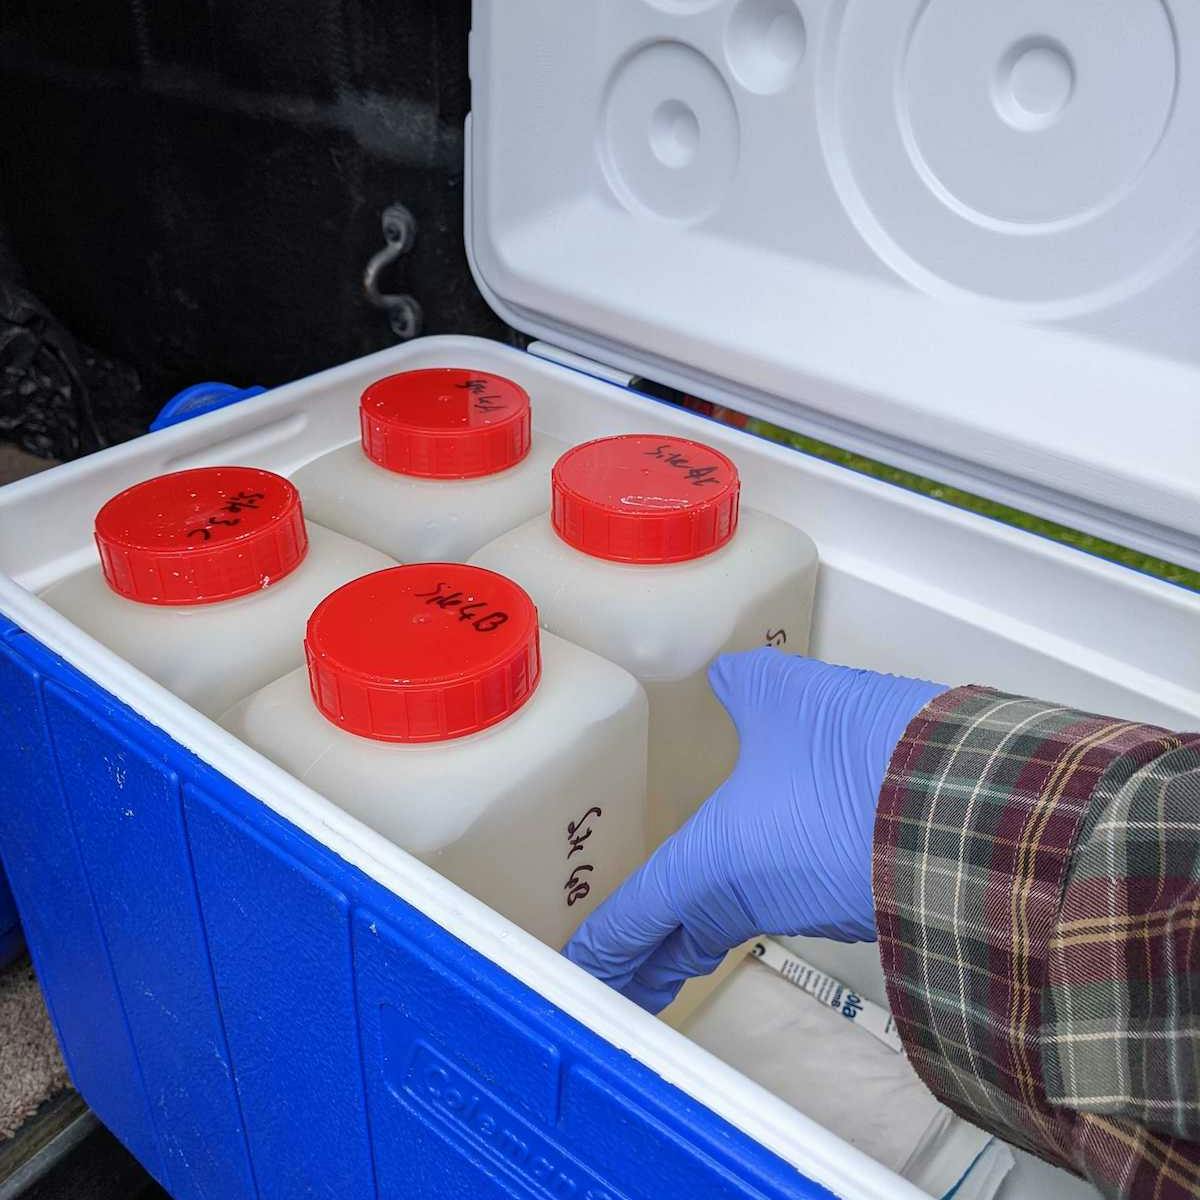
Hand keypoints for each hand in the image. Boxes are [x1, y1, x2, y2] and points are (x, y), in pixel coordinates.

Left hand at [563, 648, 947, 1012]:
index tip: (576, 976)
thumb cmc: (859, 758)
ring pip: (738, 916)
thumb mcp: (784, 696)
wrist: (978, 807)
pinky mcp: (855, 893)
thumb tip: (728, 674)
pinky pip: (788, 896)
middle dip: (648, 957)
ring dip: (703, 925)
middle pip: (684, 933)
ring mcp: (808, 903)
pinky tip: (764, 871)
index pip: (638, 916)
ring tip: (680, 925)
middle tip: (620, 975)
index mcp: (714, 863)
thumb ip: (743, 685)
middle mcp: (753, 897)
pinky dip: (760, 895)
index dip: (603, 947)